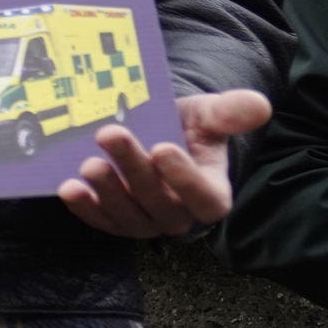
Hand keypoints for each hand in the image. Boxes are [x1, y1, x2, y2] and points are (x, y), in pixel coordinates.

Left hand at [60, 89, 271, 237]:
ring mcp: (145, 221)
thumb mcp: (207, 115)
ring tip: (89, 164)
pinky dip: (85, 209)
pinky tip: (68, 188)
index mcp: (210, 193)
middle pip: (160, 204)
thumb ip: (230, 112)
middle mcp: (179, 215)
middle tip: (110, 135)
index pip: (205, 198)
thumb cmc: (186, 127)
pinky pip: (101, 222)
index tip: (162, 147)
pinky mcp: (114, 221)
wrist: (153, 133)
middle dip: (134, 171)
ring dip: (107, 193)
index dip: (185, 179)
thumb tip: (258, 105)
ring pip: (129, 217)